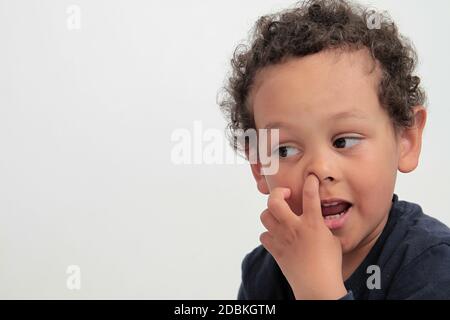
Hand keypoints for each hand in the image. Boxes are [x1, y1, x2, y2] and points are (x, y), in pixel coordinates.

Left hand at [259, 174, 346, 299]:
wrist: (317, 286)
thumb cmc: (329, 265)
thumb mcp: (332, 240)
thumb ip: (323, 225)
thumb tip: (321, 217)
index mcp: (313, 223)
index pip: (310, 195)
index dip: (310, 182)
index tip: (310, 178)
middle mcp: (295, 227)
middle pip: (274, 201)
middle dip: (277, 193)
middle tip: (284, 195)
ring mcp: (282, 238)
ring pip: (265, 216)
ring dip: (271, 214)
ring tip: (280, 216)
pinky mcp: (275, 250)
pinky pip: (263, 236)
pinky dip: (268, 234)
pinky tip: (277, 236)